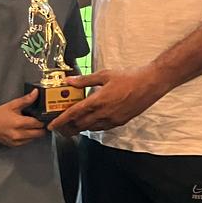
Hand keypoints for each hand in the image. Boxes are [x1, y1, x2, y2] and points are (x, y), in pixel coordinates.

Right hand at [0, 90, 47, 146]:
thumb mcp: (13, 105)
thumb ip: (26, 100)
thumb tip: (36, 93)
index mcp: (18, 123)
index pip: (37, 123)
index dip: (41, 120)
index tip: (42, 117)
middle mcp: (18, 134)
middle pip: (39, 133)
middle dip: (40, 127)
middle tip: (38, 122)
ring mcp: (16, 141)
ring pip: (34, 138)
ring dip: (35, 133)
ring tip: (30, 126)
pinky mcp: (15, 145)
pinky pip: (27, 142)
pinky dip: (28, 137)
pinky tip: (24, 131)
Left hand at [48, 68, 163, 133]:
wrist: (149, 84)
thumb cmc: (128, 77)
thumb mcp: (104, 74)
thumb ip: (85, 80)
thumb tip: (69, 81)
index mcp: (97, 100)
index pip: (74, 114)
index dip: (61, 121)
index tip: (52, 126)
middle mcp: (103, 113)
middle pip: (80, 125)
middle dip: (68, 127)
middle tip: (60, 126)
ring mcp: (112, 120)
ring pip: (91, 128)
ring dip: (80, 128)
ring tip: (72, 126)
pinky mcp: (120, 122)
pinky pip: (102, 128)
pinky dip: (93, 126)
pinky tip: (91, 123)